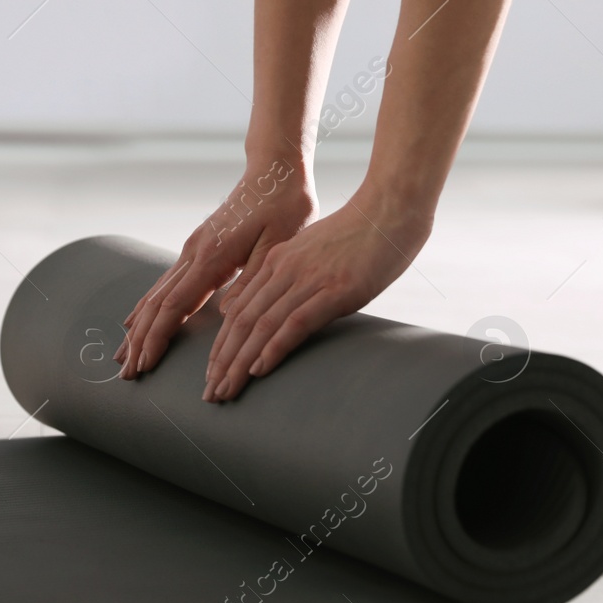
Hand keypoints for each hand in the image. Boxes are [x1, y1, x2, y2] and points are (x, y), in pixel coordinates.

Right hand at [118, 158, 314, 378]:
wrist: (275, 170)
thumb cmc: (284, 205)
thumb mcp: (278, 245)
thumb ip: (252, 279)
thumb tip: (228, 314)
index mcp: (212, 255)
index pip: (176, 305)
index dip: (157, 337)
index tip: (144, 365)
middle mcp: (194, 252)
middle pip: (157, 303)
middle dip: (140, 341)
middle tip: (128, 374)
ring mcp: (193, 248)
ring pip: (157, 293)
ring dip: (140, 327)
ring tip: (126, 355)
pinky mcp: (199, 246)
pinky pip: (167, 282)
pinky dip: (150, 307)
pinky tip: (139, 321)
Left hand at [203, 189, 432, 400]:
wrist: (391, 208)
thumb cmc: (362, 234)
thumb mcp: (317, 252)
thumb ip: (297, 275)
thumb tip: (288, 304)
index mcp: (278, 261)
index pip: (238, 309)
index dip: (222, 344)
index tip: (213, 372)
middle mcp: (285, 270)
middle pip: (241, 321)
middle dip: (222, 362)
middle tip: (211, 394)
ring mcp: (308, 279)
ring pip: (261, 326)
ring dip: (239, 363)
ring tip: (225, 392)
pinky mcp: (335, 290)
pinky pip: (295, 323)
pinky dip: (273, 349)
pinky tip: (258, 370)